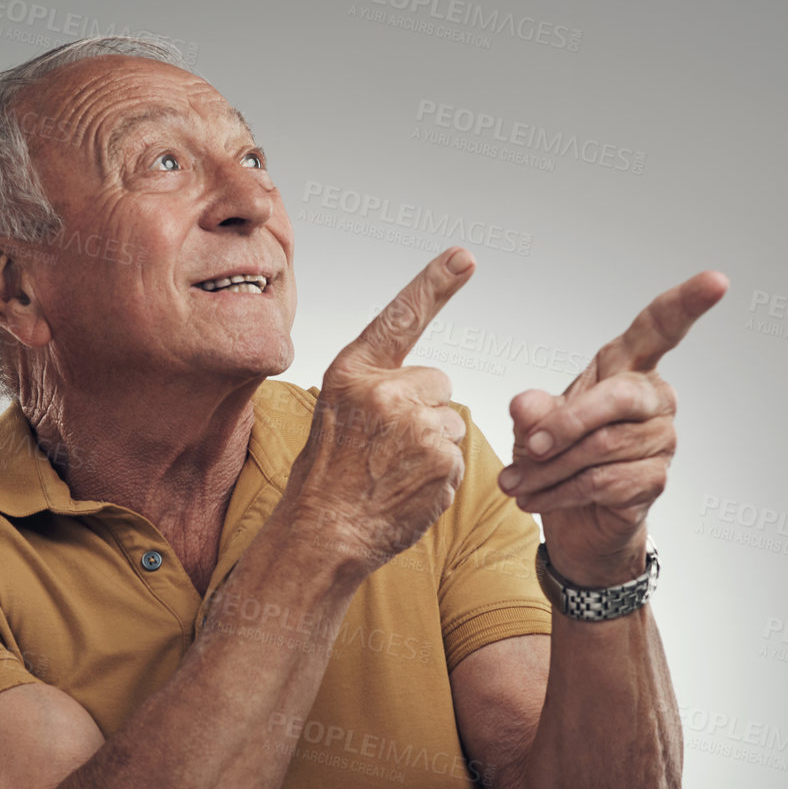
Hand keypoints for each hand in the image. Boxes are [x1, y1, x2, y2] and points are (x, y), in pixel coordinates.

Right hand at [281, 246, 476, 575]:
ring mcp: (416, 423)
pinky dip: (440, 476)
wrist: (322, 533)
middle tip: (387, 447)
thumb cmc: (328, 477)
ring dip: (433, 447)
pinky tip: (407, 489)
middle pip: (438, 382)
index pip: (401, 316)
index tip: (465, 255)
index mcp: (355, 370)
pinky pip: (457, 457)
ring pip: (450, 422)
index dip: (435, 282)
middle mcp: (386, 389)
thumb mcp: (337, 413)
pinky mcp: (441, 457)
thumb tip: (424, 391)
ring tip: (393, 471)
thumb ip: (377, 390)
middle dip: (425, 410)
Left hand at [498, 270, 728, 584]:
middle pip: (618, 397)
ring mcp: (661, 439)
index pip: (661, 327)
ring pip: (601, 448)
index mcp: (628, 366)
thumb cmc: (559, 454)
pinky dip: (560, 493)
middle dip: (565, 423)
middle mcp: (653, 398)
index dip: (687, 304)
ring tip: (516, 482)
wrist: (574, 517)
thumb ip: (532, 411)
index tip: (717, 281)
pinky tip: (535, 498)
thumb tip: (524, 406)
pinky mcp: (655, 480)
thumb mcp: (534, 425)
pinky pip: (604, 482)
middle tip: (528, 444)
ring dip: (548, 469)